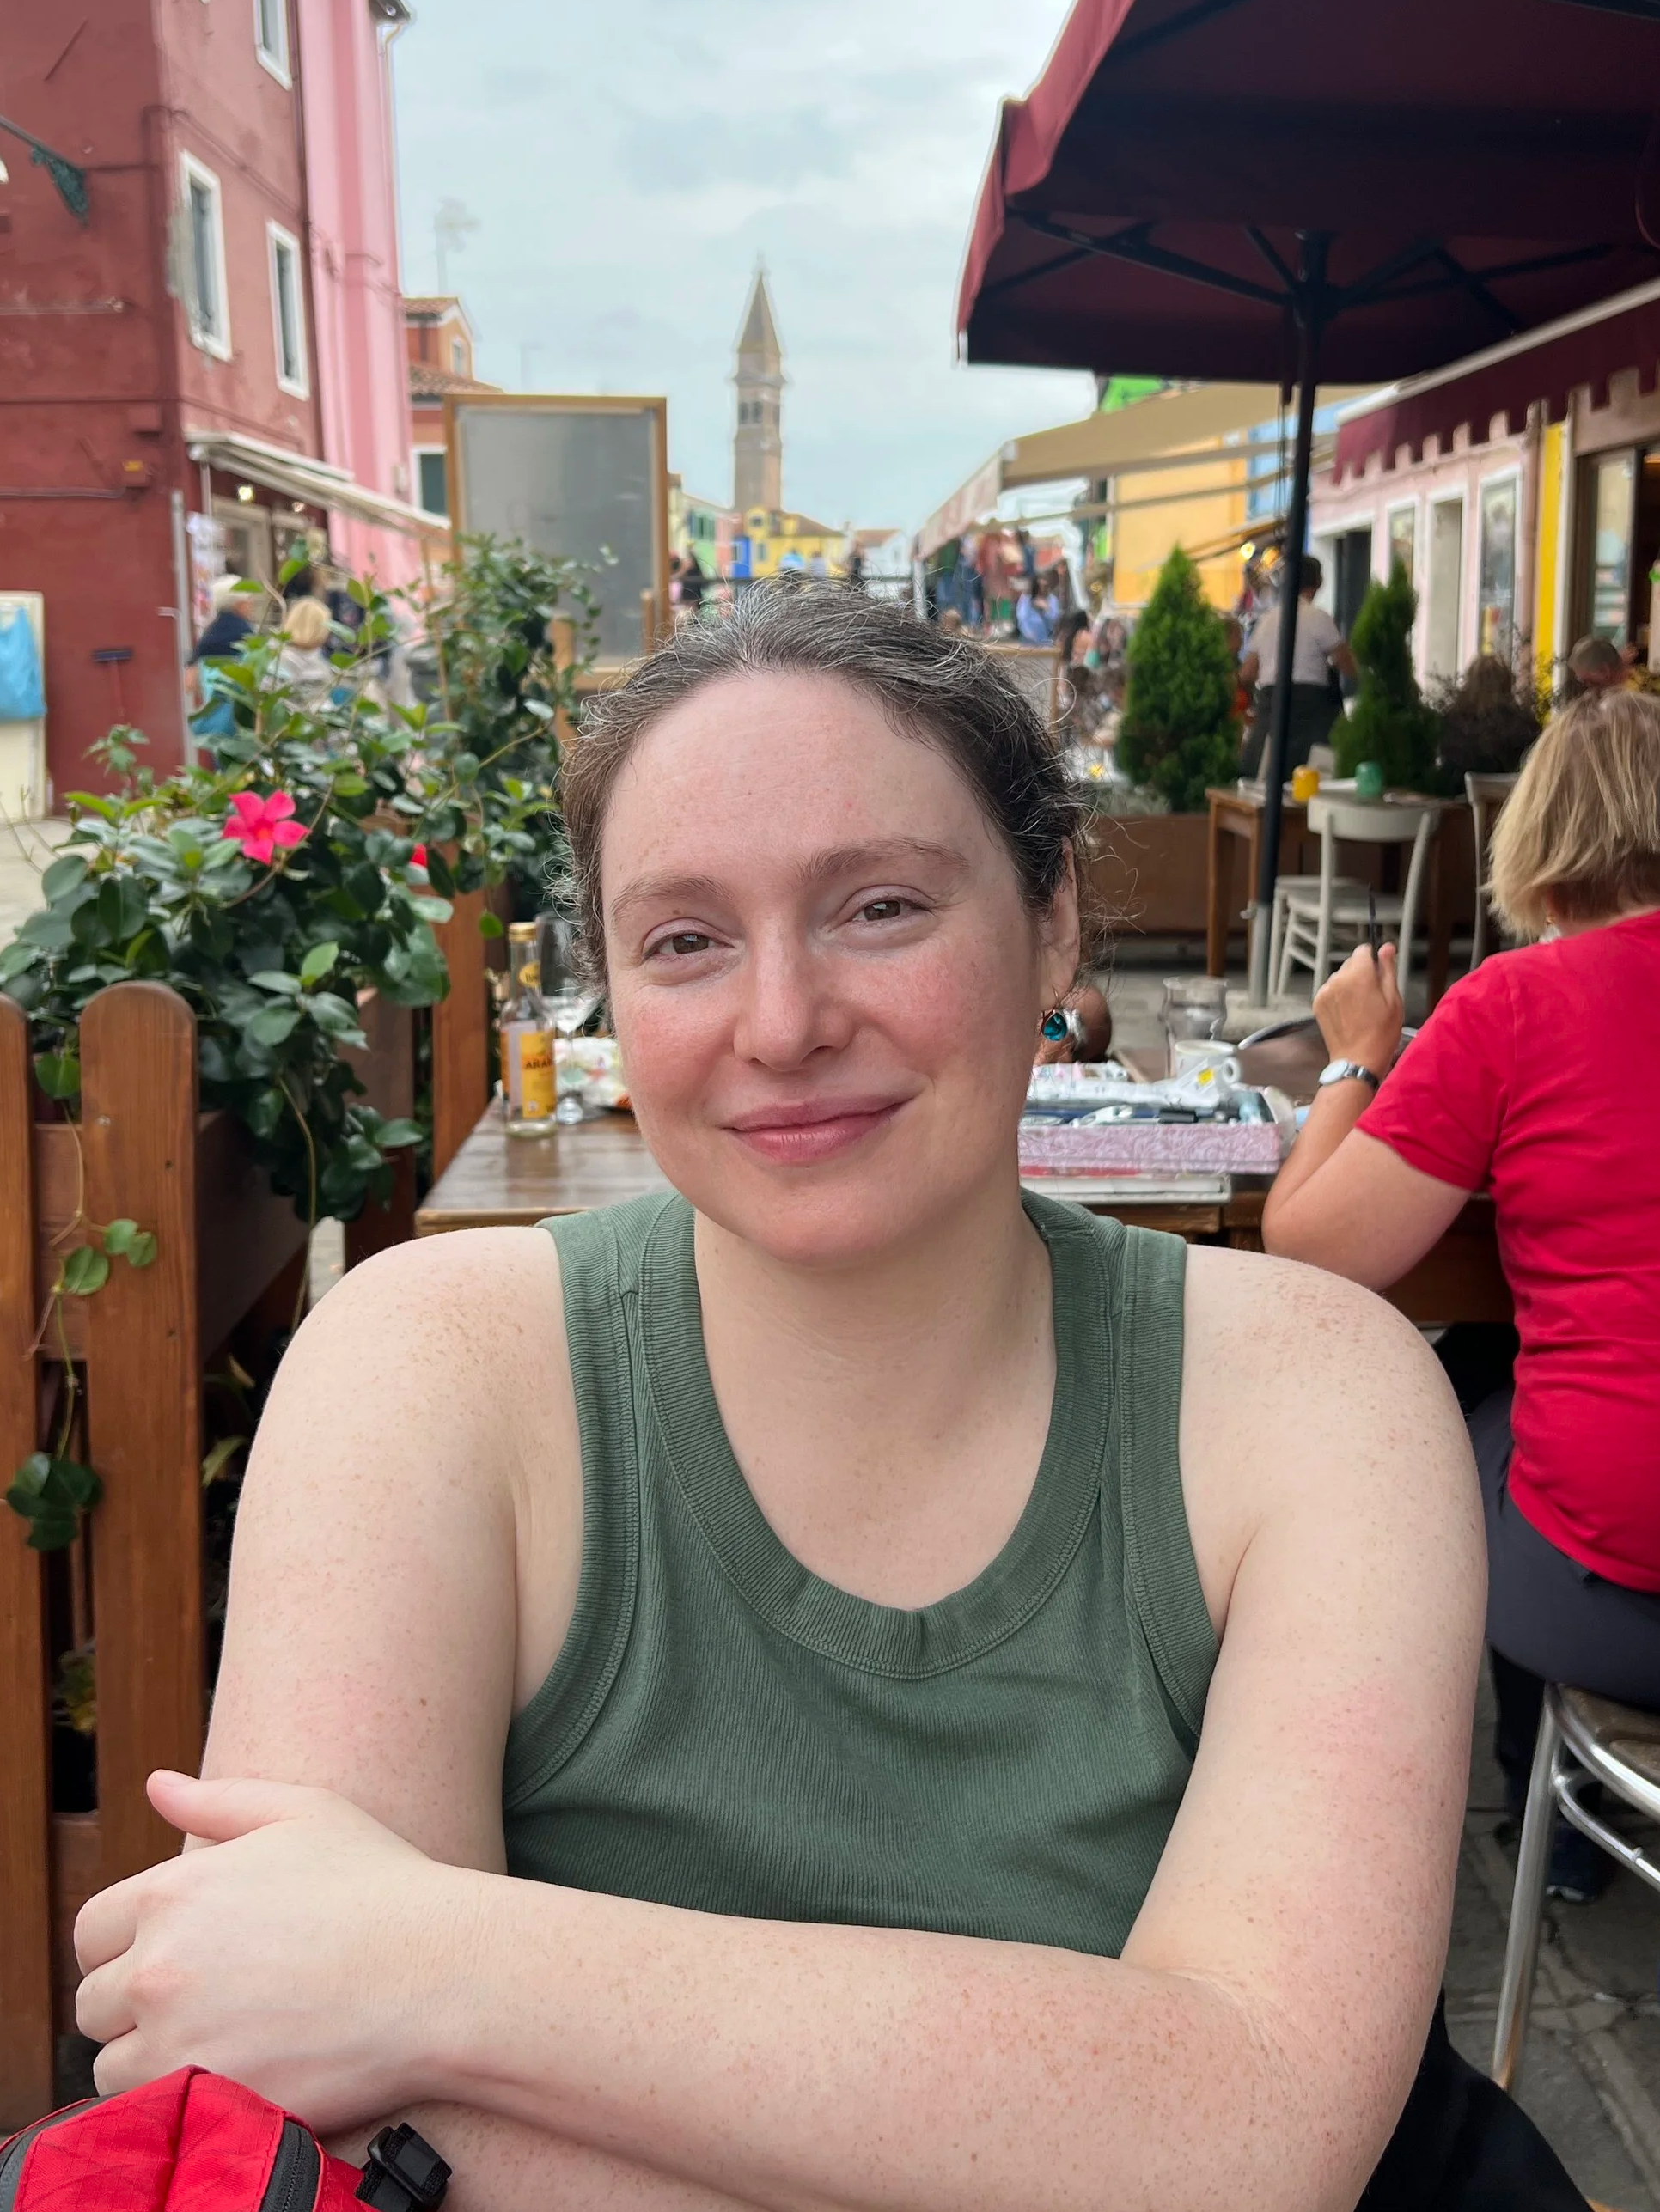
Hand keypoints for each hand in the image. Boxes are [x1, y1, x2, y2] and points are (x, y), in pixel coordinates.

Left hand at [74, 1772, 470, 2129]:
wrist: (438, 1974)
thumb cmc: (379, 1885)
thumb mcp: (306, 1813)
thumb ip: (220, 1800)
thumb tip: (158, 1785)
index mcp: (173, 1891)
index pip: (91, 1930)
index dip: (124, 1943)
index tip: (171, 1954)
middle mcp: (159, 1966)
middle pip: (95, 2003)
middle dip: (134, 2003)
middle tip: (203, 2000)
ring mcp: (176, 2040)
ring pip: (111, 2065)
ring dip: (147, 2056)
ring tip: (217, 2039)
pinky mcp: (204, 2099)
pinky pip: (146, 2111)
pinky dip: (173, 2098)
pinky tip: (229, 2072)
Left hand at [1312, 942, 1403, 1075]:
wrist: (1358, 1059)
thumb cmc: (1381, 1033)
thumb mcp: (1393, 998)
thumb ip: (1388, 969)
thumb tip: (1387, 948)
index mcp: (1359, 975)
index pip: (1363, 950)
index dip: (1373, 961)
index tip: (1379, 975)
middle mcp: (1338, 979)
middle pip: (1350, 963)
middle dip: (1361, 973)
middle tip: (1372, 996)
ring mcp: (1325, 991)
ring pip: (1339, 977)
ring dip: (1348, 985)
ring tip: (1360, 1008)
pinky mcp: (1318, 1003)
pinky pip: (1330, 990)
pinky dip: (1338, 996)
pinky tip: (1348, 1013)